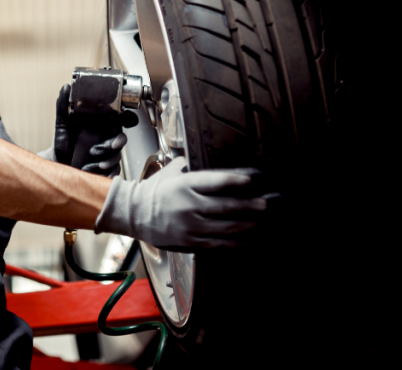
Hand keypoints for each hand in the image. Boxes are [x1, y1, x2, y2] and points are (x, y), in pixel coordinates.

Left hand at [53, 84, 126, 174]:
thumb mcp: (62, 123)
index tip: (125, 118)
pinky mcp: (106, 169)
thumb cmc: (63, 143)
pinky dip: (106, 172)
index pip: (120, 119)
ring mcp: (107, 154)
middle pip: (122, 138)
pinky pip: (114, 171)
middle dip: (117, 142)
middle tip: (108, 145)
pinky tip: (92, 169)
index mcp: (101, 125)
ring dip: (108, 159)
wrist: (57, 162)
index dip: (127, 118)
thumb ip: (64, 106)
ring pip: (118, 156)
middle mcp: (106, 139)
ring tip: (93, 162)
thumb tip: (66, 87)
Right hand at [95, 156, 268, 248]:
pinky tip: (252, 241)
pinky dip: (239, 244)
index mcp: (185, 185)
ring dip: (251, 226)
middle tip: (269, 204)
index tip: (254, 179)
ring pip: (228, 228)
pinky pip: (220, 245)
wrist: (132, 214)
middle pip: (228, 207)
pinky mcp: (191, 242)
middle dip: (253, 206)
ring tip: (267, 223)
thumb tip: (208, 155)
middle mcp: (189, 205)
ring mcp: (191, 226)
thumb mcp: (171, 172)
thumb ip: (191, 165)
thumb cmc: (153, 191)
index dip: (237, 180)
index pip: (216, 181)